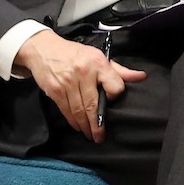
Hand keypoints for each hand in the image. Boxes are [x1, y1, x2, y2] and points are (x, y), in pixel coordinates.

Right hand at [14, 32, 146, 143]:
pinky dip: (72, 120)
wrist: (43, 48)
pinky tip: (78, 126)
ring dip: (85, 126)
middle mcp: (83, 74)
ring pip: (79, 110)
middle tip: (100, 136)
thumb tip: (140, 76)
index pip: (114, 85)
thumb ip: (119, 70)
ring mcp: (67, 83)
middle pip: (93, 104)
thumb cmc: (75, 54)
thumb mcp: (99, 57)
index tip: (113, 101)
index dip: (115, 95)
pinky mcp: (54, 90)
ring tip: (90, 134)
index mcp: (98, 64)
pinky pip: (65, 109)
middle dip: (97, 124)